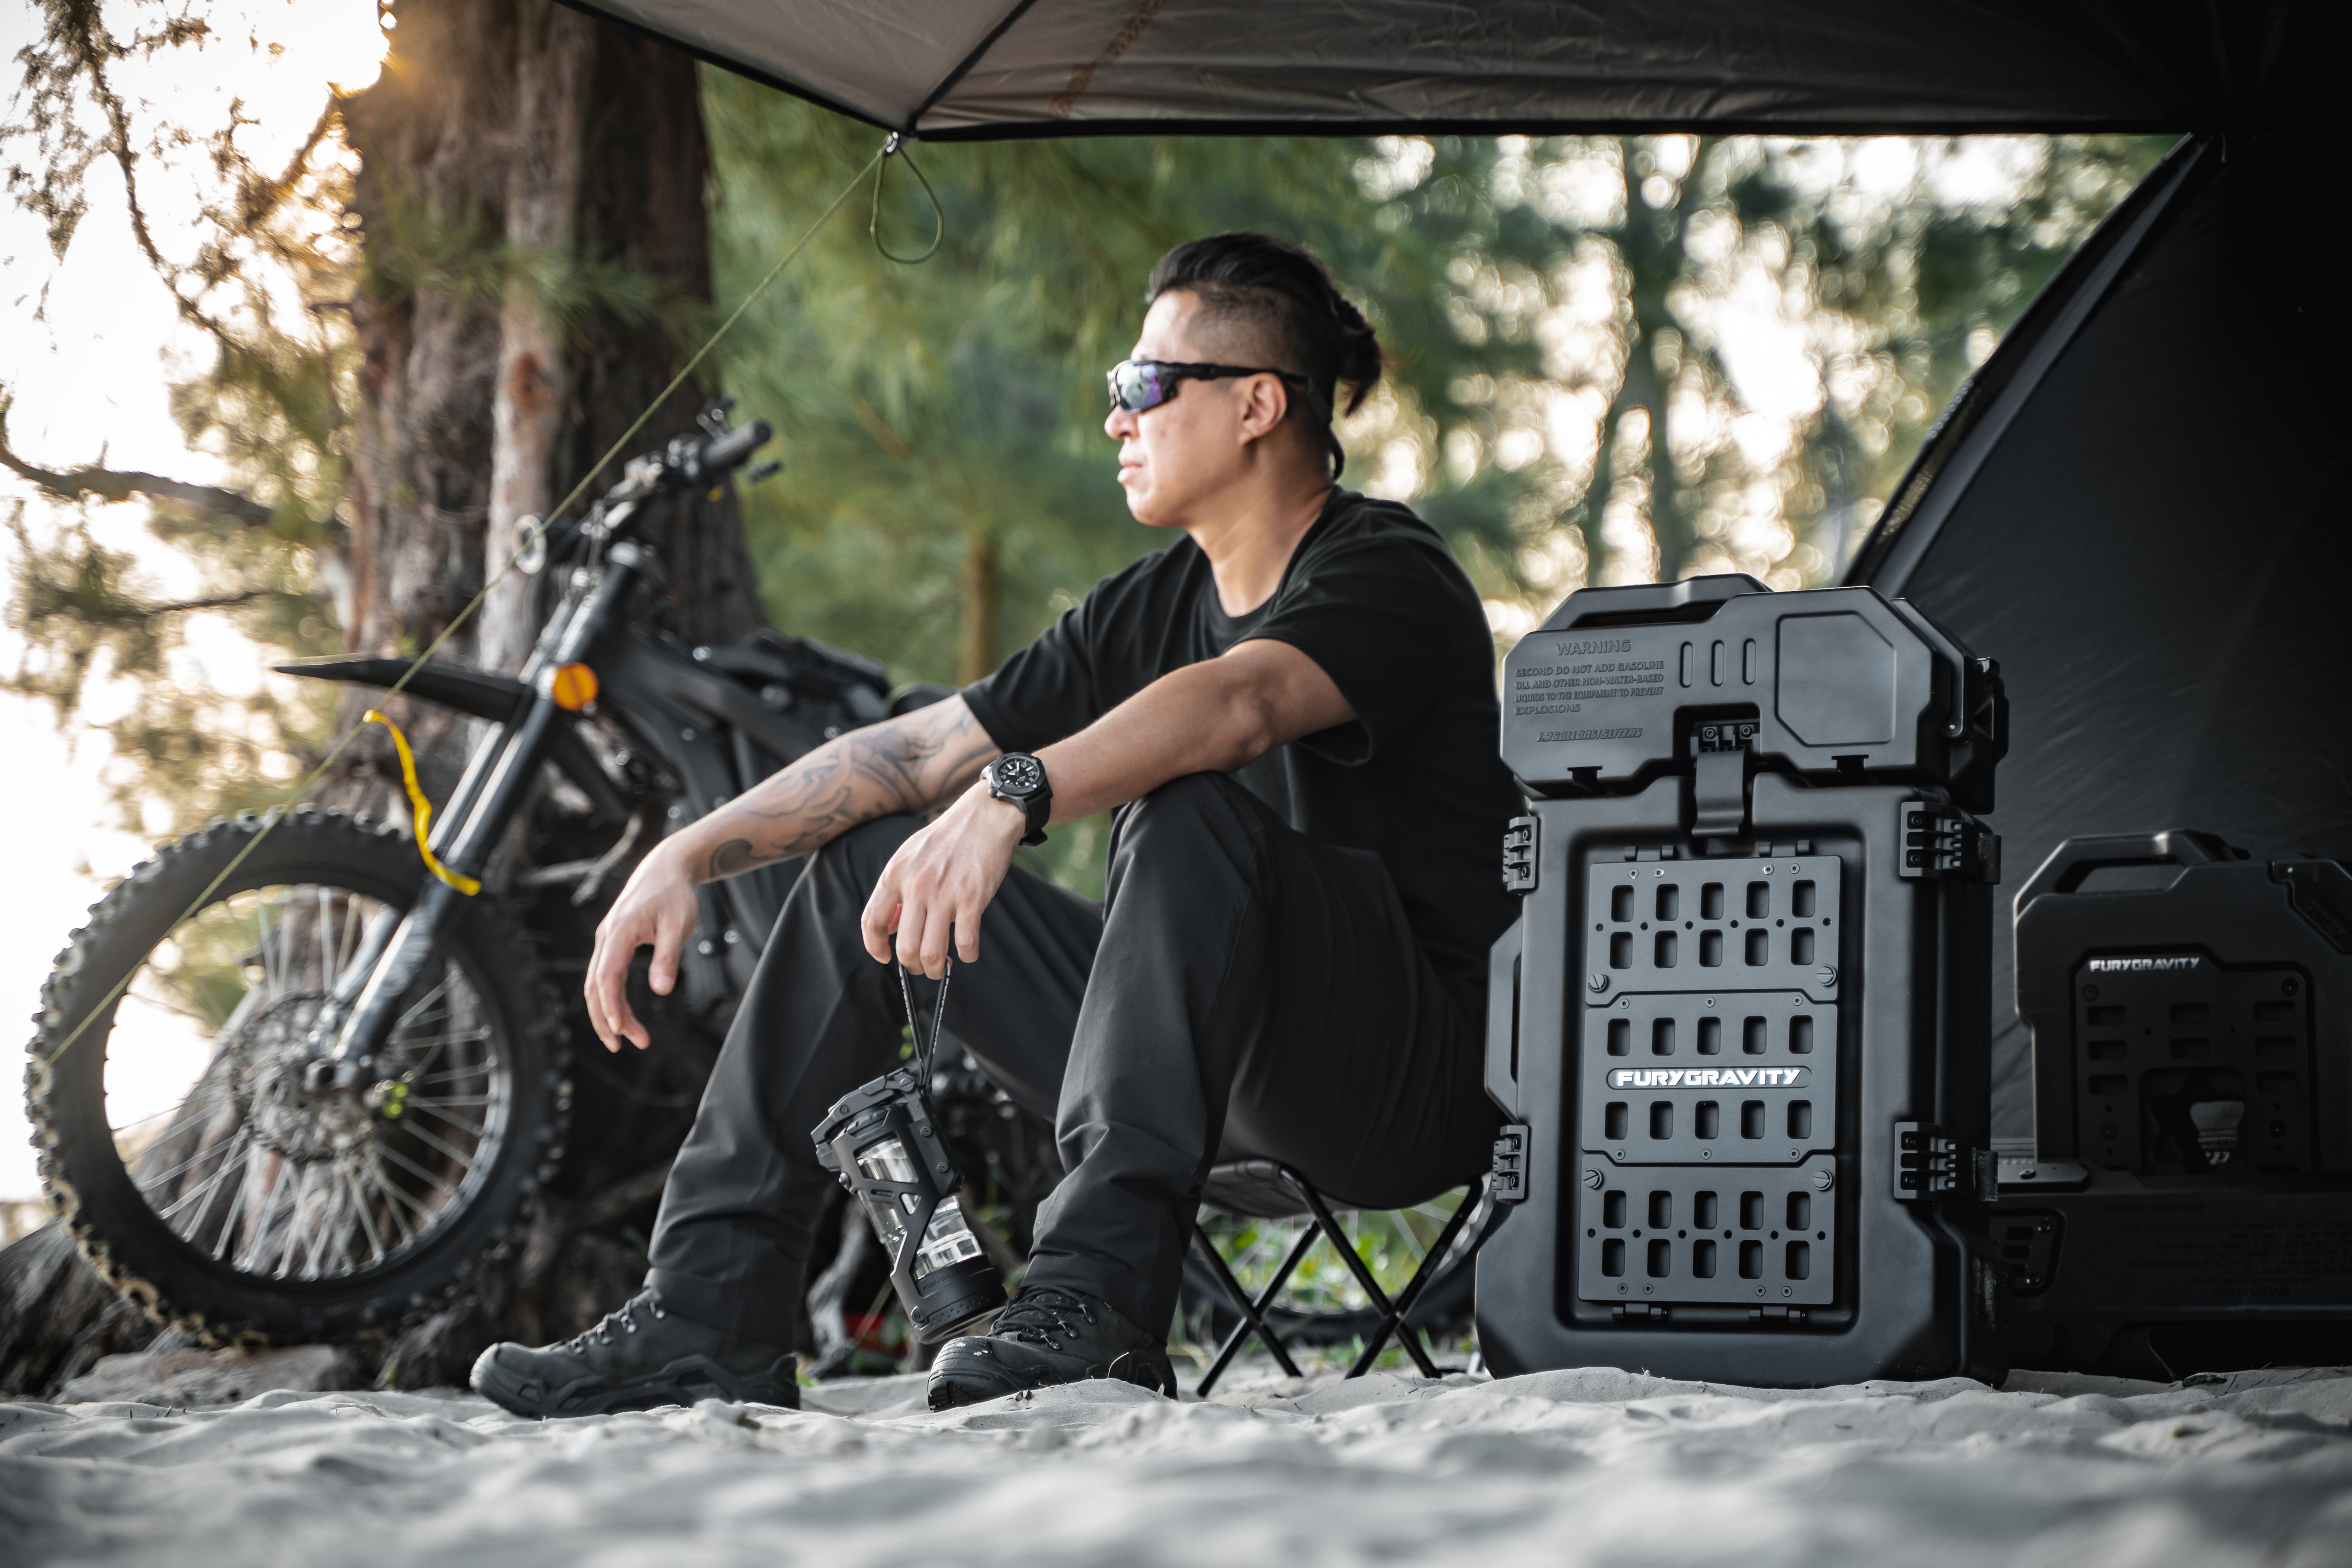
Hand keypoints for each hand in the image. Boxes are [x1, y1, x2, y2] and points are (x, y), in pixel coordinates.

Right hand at [584, 839, 700, 1050]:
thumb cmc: (675, 894)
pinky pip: (606, 976)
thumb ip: (668, 958)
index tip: (620, 1030)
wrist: (666, 868)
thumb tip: (662, 992)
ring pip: (597, 983)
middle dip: (605, 1018)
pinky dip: (612, 999)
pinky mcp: (613, 943)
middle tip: (621, 1046)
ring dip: (608, 1012)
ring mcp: (607, 940)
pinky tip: (624, 1017)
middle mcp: (606, 936)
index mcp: (620, 931)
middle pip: (595, 985)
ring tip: (627, 1038)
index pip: (608, 975)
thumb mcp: (679, 925)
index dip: (611, 1005)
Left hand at [860, 784, 1025, 976]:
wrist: (985, 815)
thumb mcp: (909, 857)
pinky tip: (968, 951)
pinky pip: (966, 942)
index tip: (885, 956)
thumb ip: (895, 891)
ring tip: (943, 966)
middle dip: (913, 967)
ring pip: (932, 953)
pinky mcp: (973, 897)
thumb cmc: (947, 838)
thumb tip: (887, 927)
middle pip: (905, 947)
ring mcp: (945, 892)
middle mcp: (916, 885)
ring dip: (937, 969)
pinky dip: (967, 956)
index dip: (874, 947)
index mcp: (895, 874)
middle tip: (922, 966)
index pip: (872, 922)